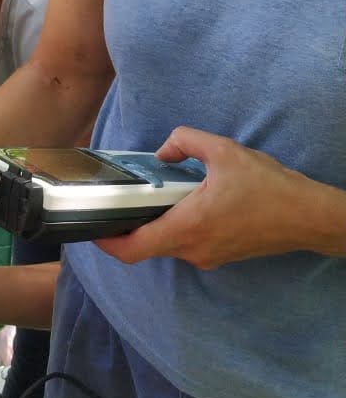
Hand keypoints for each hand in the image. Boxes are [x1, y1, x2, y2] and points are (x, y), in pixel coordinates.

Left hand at [94, 126, 327, 268]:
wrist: (307, 216)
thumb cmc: (268, 187)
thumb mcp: (223, 151)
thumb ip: (185, 141)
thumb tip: (162, 150)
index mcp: (188, 227)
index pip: (135, 249)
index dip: (107, 242)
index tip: (92, 228)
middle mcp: (193, 249)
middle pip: (147, 245)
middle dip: (131, 223)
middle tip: (123, 198)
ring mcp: (207, 256)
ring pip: (167, 242)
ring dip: (157, 221)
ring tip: (159, 192)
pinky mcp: (219, 255)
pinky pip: (186, 242)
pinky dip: (176, 224)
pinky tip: (185, 200)